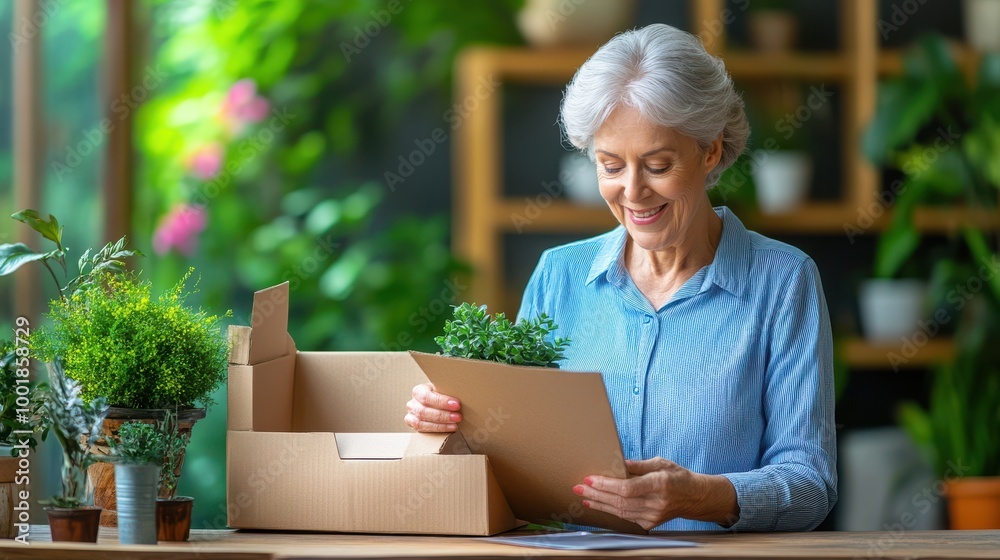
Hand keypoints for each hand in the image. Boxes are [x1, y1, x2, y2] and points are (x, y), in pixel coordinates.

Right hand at [404, 383, 461, 432]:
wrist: (434, 403)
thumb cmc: (440, 395)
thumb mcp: (442, 390)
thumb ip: (448, 392)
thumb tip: (464, 396)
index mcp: (418, 391)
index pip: (426, 396)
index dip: (441, 401)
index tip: (456, 404)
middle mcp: (412, 403)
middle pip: (424, 411)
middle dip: (443, 415)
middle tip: (458, 416)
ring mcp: (411, 415)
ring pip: (421, 422)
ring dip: (441, 424)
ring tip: (455, 424)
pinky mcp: (414, 426)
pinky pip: (422, 429)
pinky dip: (437, 429)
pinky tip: (450, 428)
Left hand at [572, 458, 738, 529]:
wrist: (694, 497)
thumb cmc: (677, 476)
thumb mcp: (660, 463)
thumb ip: (638, 465)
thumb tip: (618, 464)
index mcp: (659, 484)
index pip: (627, 488)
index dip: (606, 485)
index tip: (590, 479)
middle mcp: (656, 502)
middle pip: (619, 501)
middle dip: (596, 494)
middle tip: (578, 488)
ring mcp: (653, 516)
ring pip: (620, 511)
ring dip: (599, 503)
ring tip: (583, 496)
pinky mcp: (649, 523)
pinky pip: (625, 516)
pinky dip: (609, 510)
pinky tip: (597, 504)